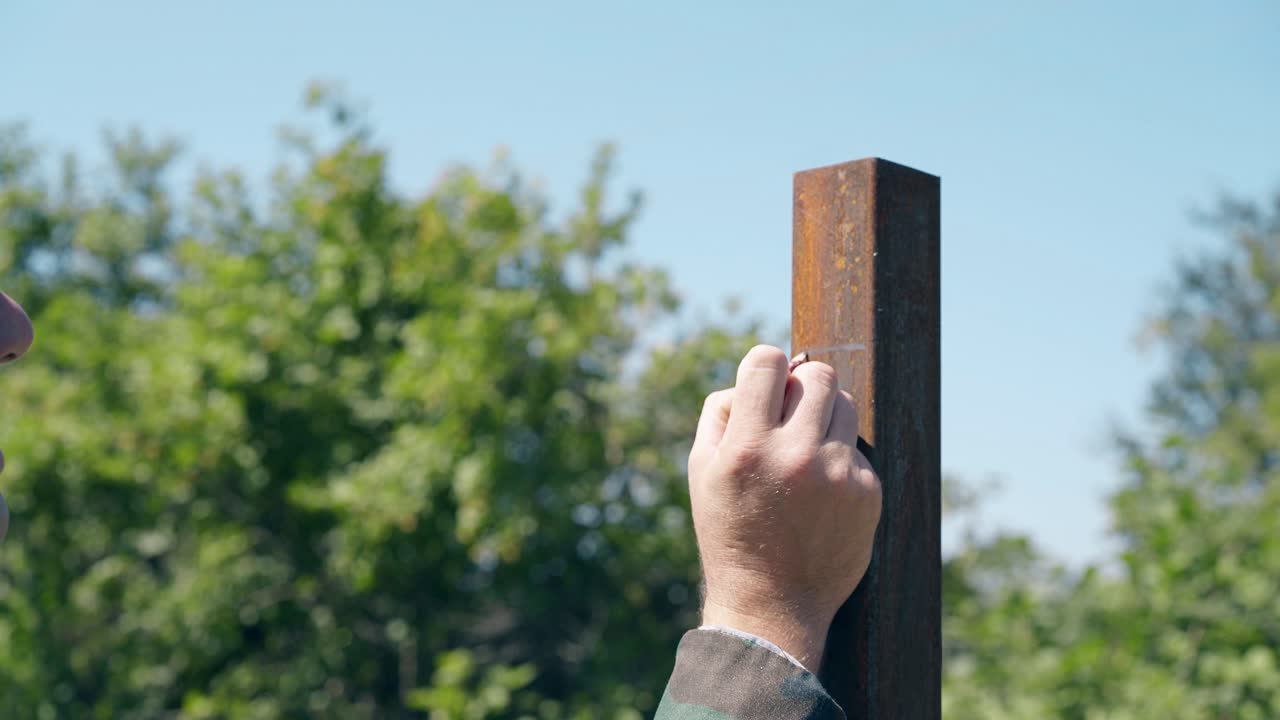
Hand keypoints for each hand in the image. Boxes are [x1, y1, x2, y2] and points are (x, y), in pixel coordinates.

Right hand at [689, 345, 881, 672]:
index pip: (767, 361)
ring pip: (844, 404)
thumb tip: (756, 375)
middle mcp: (795, 455)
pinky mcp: (867, 492)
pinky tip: (819, 494)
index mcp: (747, 446)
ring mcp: (837, 473)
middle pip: (816, 374)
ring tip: (804, 452)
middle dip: (801, 384)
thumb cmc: (730, 529)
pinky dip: (840, 459)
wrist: (772, 603)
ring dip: (824, 416)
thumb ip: (722, 413)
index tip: (764, 382)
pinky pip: (857, 448)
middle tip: (789, 413)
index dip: (764, 365)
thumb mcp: (702, 471)